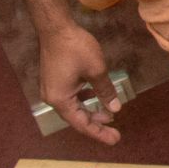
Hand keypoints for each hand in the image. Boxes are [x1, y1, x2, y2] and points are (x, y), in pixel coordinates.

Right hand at [39, 24, 120, 143]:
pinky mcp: (55, 81)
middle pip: (77, 118)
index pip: (82, 123)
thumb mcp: (97, 70)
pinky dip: (84, 100)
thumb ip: (105, 92)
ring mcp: (52, 89)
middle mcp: (53, 99)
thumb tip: (115, 109)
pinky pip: (71, 97)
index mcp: (60, 100)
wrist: (56, 28)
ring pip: (74, 107)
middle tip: (115, 133)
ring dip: (91, 112)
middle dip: (97, 125)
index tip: (115, 139)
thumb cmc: (76, 48)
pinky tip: (96, 97)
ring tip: (109, 116)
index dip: (99, 132)